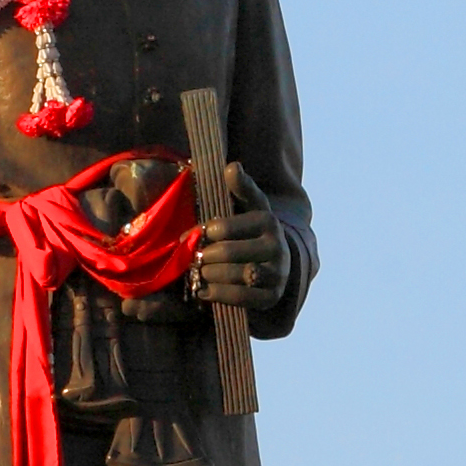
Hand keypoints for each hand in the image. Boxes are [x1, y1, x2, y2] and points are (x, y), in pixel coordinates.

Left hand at [189, 182, 288, 308]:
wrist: (278, 263)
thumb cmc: (252, 231)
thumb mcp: (249, 206)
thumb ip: (240, 187)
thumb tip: (232, 166)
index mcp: (268, 220)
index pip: (222, 227)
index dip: (199, 233)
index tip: (187, 237)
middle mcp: (277, 247)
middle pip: (226, 253)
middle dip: (203, 256)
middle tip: (192, 258)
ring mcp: (277, 274)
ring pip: (232, 276)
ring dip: (208, 275)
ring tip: (199, 272)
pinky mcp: (272, 297)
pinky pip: (240, 299)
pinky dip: (217, 294)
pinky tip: (204, 290)